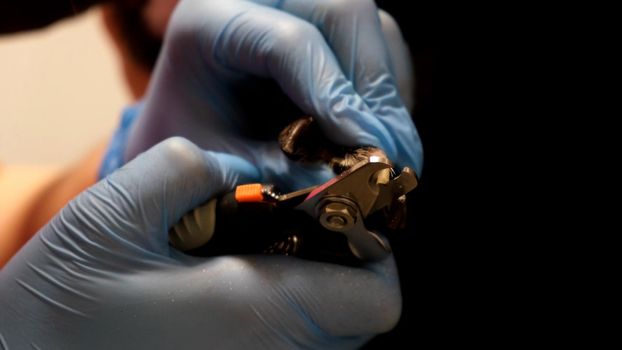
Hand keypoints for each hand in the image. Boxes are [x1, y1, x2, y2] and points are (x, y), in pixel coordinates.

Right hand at [1, 138, 400, 348]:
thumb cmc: (58, 310)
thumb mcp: (111, 214)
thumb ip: (186, 169)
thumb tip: (234, 167)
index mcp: (259, 312)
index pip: (377, 298)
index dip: (370, 253)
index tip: (336, 218)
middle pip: (359, 320)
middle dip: (344, 267)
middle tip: (299, 227)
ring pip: (329, 340)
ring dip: (317, 293)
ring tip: (264, 254)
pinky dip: (287, 321)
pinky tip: (236, 290)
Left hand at [123, 0, 422, 189]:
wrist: (189, 126)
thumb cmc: (193, 145)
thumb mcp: (222, 163)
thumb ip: (281, 172)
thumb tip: (354, 186)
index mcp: (210, 21)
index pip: (289, 41)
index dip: (334, 97)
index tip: (366, 151)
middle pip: (344, 11)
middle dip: (375, 88)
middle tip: (392, 156)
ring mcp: (297, 4)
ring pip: (371, 26)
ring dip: (388, 93)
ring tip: (389, 153)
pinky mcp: (324, 25)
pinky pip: (378, 42)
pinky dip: (387, 90)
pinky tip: (379, 133)